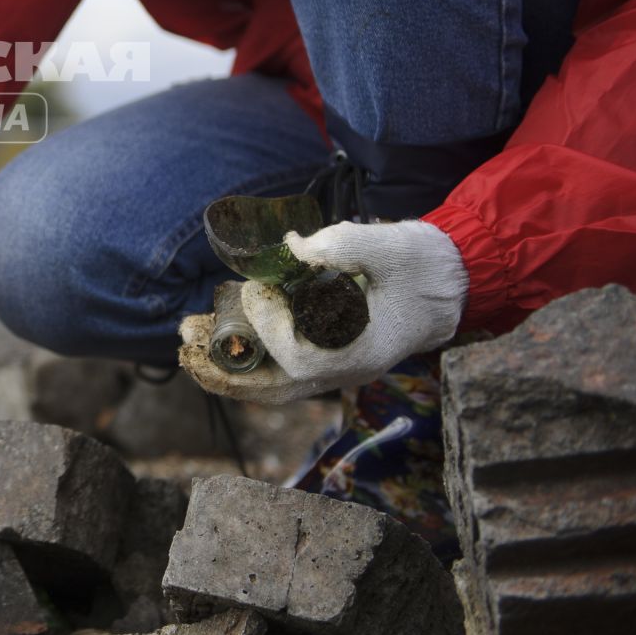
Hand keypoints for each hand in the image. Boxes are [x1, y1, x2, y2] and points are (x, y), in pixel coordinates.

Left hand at [179, 219, 467, 403]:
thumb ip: (345, 244)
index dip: (269, 329)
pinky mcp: (327, 358)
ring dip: (226, 369)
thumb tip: (292, 247)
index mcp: (364, 355)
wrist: (450, 282)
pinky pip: (278, 372)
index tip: (256, 291)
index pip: (300, 360)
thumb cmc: (423, 265)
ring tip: (187, 342)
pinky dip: (245, 360)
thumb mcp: (393, 245)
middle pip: (275, 390)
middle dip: (224, 372)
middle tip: (185, 342)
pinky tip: (216, 337)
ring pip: (272, 386)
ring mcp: (336, 371)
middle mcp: (347, 372)